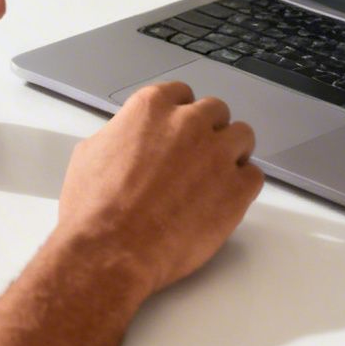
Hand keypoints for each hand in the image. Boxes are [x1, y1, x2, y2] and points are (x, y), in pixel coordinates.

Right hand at [54, 82, 262, 298]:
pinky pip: (254, 175)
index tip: (180, 130)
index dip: (181, 115)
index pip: (181, 94)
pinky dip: (242, 186)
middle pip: (216, 111)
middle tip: (198, 157)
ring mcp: (217, 154)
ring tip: (217, 177)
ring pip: (243, 136)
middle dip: (208, 131)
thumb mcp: (90, 155)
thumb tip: (128, 139)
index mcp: (152, 108)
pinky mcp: (237, 188)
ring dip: (232, 152)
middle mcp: (189, 123)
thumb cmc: (95, 211)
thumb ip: (121, 135)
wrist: (111, 251)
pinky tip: (224, 200)